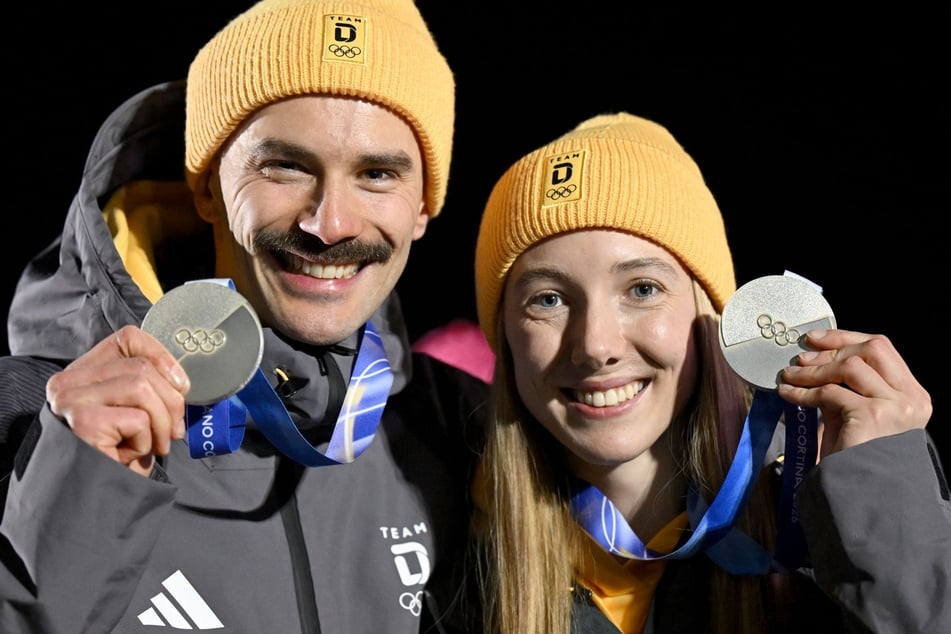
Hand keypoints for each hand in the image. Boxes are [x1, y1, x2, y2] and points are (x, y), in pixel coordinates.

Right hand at [45, 325, 190, 475]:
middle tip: (172, 432)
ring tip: (155, 445)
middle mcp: (69, 381)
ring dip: (161, 423)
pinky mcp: (83, 422)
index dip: (162, 356)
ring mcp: (72, 400)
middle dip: (171, 403)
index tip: (181, 385)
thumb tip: (182, 383)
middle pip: (143, 367)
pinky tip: (130, 455)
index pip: (128, 338)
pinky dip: (146, 441)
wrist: (90, 499)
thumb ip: (148, 388)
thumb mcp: (132, 412)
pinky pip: (137, 419)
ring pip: (143, 388)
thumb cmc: (114, 455)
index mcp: (84, 371)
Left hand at [777, 329, 931, 458]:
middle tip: (800, 358)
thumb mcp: (857, 415)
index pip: (882, 349)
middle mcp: (910, 398)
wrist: (866, 494)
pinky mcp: (873, 415)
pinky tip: (788, 393)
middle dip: (831, 349)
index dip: (846, 338)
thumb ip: (846, 388)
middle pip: (871, 350)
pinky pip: (830, 392)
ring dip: (813, 370)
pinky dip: (804, 391)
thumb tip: (814, 362)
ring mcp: (895, 406)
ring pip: (849, 367)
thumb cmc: (859, 458)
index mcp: (913, 394)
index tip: (817, 339)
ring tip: (789, 375)